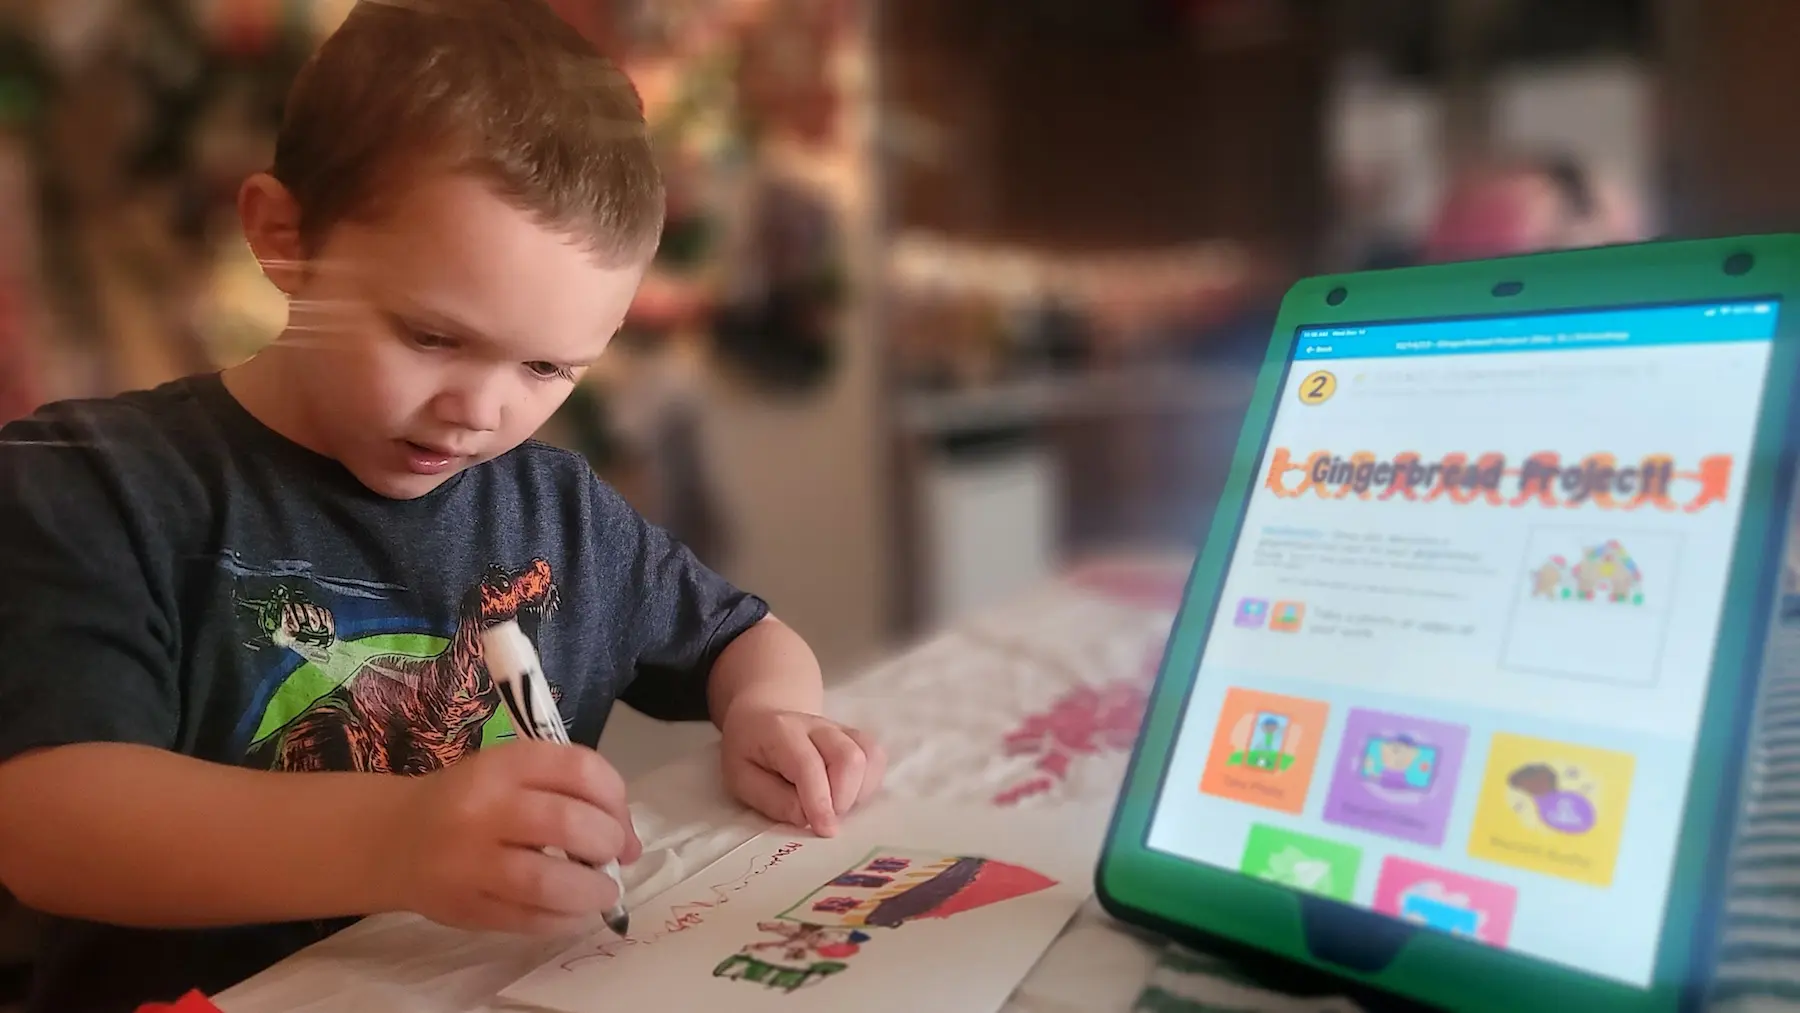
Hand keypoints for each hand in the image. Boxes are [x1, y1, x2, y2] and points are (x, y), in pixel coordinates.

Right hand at [382, 740, 642, 934]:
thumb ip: (570, 794)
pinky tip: (572, 911)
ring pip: (550, 881)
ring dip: (593, 890)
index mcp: (502, 765)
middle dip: (609, 843)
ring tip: (602, 890)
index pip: (581, 769)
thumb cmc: (470, 800)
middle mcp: (484, 808)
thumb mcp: (512, 774)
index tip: (620, 819)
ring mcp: (471, 862)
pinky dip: (565, 919)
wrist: (394, 839)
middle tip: (613, 855)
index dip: (616, 798)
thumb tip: (631, 844)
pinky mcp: (466, 908)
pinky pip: (531, 920)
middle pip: (571, 825)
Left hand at [720, 707, 885, 835]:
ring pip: (869, 756)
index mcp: (782, 732)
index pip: (808, 765)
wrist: (762, 717)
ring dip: (858, 793)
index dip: (819, 801)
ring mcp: (840, 729)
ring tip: (835, 807)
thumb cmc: (750, 753)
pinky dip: (869, 784)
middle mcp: (817, 725)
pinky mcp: (855, 737)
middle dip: (843, 799)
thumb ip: (771, 799)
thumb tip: (806, 818)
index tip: (824, 830)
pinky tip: (849, 796)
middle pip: (849, 758)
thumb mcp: (740, 779)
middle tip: (824, 820)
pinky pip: (876, 758)